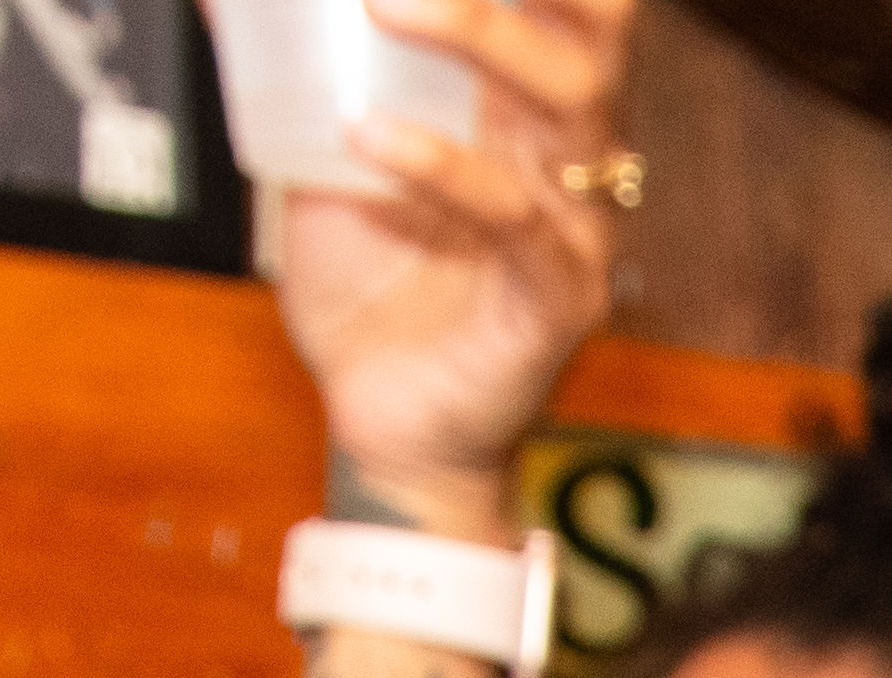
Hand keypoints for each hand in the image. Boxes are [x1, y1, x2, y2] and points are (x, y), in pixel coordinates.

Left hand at [261, 0, 629, 520]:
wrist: (383, 421)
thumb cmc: (371, 284)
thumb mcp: (315, 148)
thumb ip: (292, 70)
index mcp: (524, 105)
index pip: (567, 2)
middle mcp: (568, 152)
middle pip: (599, 25)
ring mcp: (574, 224)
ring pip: (574, 101)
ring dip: (483, 35)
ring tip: (385, 8)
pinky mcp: (555, 300)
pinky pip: (517, 220)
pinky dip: (441, 170)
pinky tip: (367, 144)